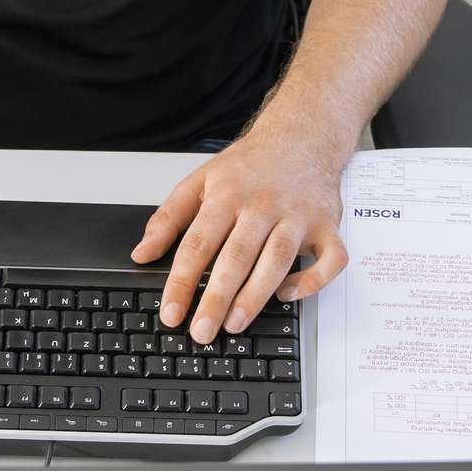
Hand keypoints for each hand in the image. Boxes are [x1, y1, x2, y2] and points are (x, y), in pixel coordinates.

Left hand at [130, 124, 350, 341]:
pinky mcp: (328, 225)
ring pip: (278, 260)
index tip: (170, 313)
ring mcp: (298, 215)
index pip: (198, 244)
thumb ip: (167, 218)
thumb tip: (141, 253)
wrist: (300, 138)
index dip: (182, 282)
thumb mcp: (199, 181)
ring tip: (234, 325)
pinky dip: (313, 281)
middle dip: (217, 298)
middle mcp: (263, 205)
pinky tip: (288, 295)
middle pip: (237, 256)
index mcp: (227, 195)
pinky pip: (330, 259)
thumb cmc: (248, 167)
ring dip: (256, 295)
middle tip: (201, 332)